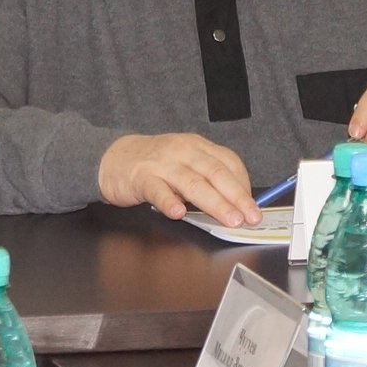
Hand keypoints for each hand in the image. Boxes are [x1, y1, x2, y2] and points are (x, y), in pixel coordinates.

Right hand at [99, 132, 256, 228]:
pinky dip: (169, 202)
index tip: (253, 206)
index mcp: (198, 147)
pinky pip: (158, 190)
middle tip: (250, 217)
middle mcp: (183, 152)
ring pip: (192, 183)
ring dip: (214, 203)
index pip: (229, 162)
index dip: (244, 185)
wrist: (113, 157)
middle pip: (216, 173)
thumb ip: (207, 178)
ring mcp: (162, 164)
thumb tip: (237, 202)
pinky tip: (179, 213)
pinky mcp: (142, 178)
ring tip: (229, 219)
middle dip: (237, 197)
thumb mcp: (185, 162)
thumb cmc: (155, 164)